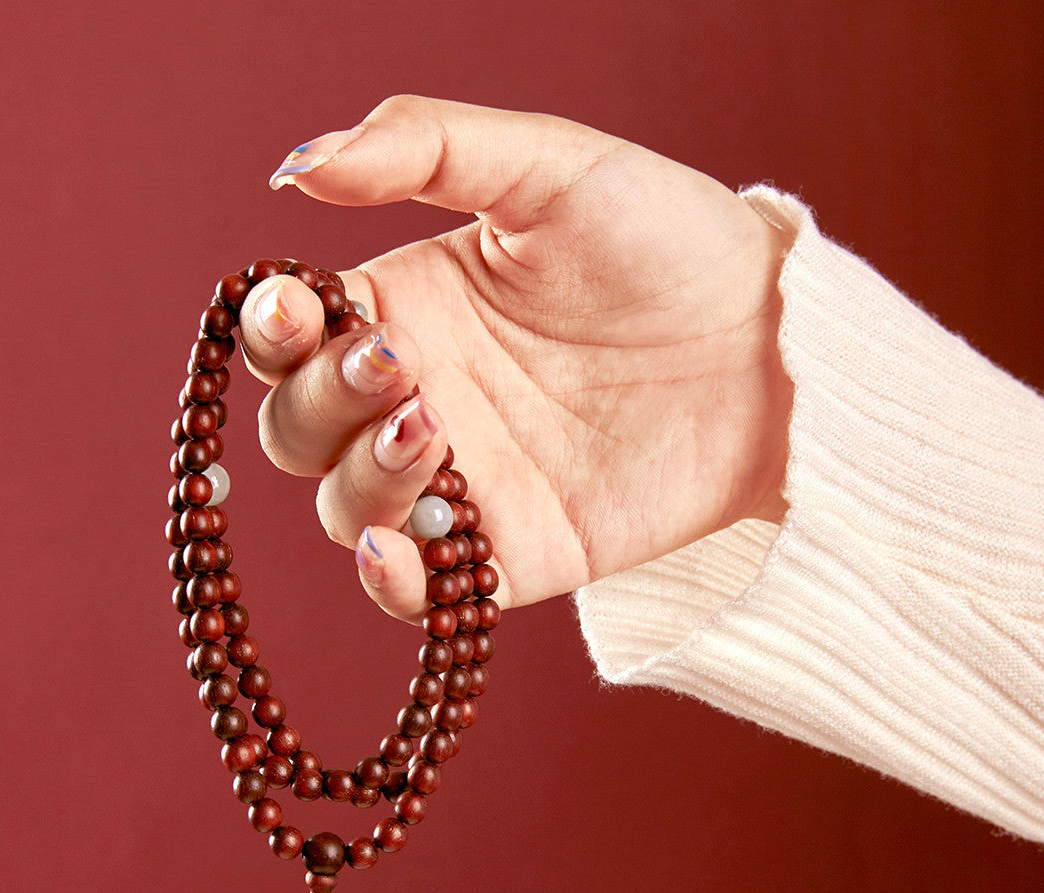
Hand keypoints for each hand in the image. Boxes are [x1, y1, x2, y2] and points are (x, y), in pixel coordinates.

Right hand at [240, 95, 792, 619]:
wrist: (771, 344)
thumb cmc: (666, 241)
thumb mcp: (548, 166)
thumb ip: (425, 148)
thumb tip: (297, 168)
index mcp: (408, 310)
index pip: (295, 338)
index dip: (272, 330)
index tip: (301, 309)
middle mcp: (420, 401)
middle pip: (301, 433)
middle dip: (324, 405)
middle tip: (403, 368)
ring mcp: (463, 484)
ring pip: (347, 509)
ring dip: (361, 479)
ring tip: (433, 430)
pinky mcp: (512, 555)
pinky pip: (425, 593)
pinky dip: (391, 582)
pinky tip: (393, 548)